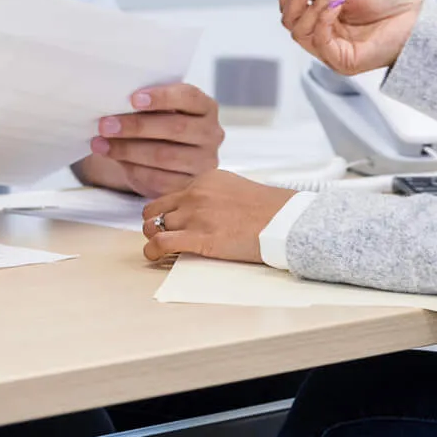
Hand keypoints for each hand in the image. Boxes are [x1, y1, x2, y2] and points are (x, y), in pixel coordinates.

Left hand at [78, 83, 224, 197]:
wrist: (160, 159)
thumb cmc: (157, 125)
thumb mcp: (155, 111)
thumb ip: (144, 106)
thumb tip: (112, 104)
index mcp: (205, 107)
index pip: (188, 97)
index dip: (161, 97)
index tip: (133, 99)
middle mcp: (212, 134)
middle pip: (176, 128)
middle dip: (137, 126)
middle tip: (105, 125)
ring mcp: (205, 162)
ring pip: (165, 156)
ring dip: (128, 150)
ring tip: (101, 144)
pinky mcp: (190, 186)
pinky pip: (160, 179)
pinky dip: (133, 169)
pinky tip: (115, 160)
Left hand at [141, 170, 297, 263]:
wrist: (285, 221)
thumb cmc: (270, 210)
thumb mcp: (237, 188)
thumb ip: (215, 194)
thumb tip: (204, 208)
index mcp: (205, 179)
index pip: (173, 195)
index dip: (169, 211)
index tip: (170, 222)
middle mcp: (195, 194)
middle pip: (156, 209)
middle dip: (154, 222)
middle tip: (160, 235)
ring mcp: (196, 216)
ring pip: (154, 226)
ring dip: (153, 238)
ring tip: (158, 248)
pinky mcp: (200, 238)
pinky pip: (161, 243)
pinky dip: (152, 251)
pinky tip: (154, 256)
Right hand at [275, 0, 421, 75]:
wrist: (418, 21)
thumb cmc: (392, 5)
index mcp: (324, 20)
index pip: (292, 7)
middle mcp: (324, 37)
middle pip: (289, 20)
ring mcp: (330, 51)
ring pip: (298, 30)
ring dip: (312, 5)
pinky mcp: (341, 61)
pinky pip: (318, 41)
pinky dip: (323, 18)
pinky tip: (337, 4)